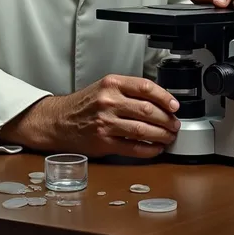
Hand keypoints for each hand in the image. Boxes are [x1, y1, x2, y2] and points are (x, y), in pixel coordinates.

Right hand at [0, 75, 180, 158]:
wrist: (58, 121)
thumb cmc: (83, 104)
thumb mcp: (104, 87)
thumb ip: (128, 90)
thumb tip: (159, 101)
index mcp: (111, 84)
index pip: (145, 87)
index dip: (165, 97)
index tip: (175, 105)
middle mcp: (108, 101)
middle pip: (148, 110)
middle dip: (167, 119)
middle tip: (175, 124)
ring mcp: (106, 123)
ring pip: (144, 129)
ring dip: (162, 135)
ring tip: (169, 137)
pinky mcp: (104, 142)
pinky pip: (134, 148)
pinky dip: (150, 150)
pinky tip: (156, 148)